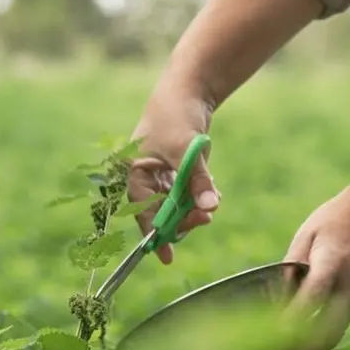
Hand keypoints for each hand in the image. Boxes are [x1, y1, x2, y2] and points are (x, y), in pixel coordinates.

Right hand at [127, 86, 221, 264]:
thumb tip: (210, 208)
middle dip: (184, 220)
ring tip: (213, 205)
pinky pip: (189, 197)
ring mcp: (163, 179)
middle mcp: (146, 181)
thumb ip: (198, 181)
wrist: (188, 92)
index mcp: (135, 175)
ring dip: (195, 211)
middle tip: (206, 219)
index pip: (142, 212)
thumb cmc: (176, 117)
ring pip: (177, 208)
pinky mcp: (178, 175)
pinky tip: (214, 196)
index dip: (154, 235)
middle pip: (162, 214)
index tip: (167, 256)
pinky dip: (202, 200)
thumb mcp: (187, 150)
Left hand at [274, 168, 349, 349]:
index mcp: (332, 262)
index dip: (293, 320)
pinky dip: (320, 341)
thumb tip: (275, 302)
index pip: (312, 297)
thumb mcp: (306, 235)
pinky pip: (339, 325)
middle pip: (328, 329)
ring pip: (335, 333)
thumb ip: (290, 269)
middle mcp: (349, 284)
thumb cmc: (335, 220)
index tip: (272, 339)